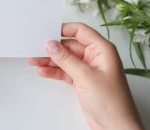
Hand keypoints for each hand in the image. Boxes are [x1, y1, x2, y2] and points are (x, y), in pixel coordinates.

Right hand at [28, 22, 143, 129]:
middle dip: (53, 47)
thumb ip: (66, 59)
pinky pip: (65, 71)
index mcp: (102, 50)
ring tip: (34, 59)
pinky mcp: (82, 81)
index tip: (48, 30)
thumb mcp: (85, 76)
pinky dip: (54, 71)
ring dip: (50, 60)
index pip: (81, 31)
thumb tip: (51, 45)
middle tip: (37, 47)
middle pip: (70, 46)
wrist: (115, 127)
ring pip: (65, 59)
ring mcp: (88, 70)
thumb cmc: (112, 103)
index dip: (64, 29)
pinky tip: (43, 71)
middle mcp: (95, 57)